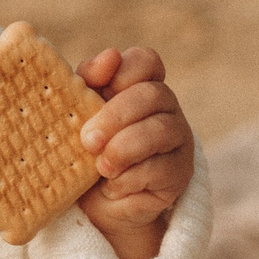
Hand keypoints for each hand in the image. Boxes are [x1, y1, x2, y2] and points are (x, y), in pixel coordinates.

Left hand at [74, 46, 192, 258]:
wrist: (93, 203)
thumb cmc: (85, 148)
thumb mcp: (79, 113)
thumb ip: (88, 82)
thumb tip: (109, 56)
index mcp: (139, 85)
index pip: (146, 61)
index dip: (125, 70)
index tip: (100, 88)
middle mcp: (165, 108)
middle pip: (152, 95)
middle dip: (115, 116)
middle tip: (88, 140)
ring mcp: (177, 139)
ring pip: (160, 131)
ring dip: (123, 149)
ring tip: (100, 166)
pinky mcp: (179, 173)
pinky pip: (159, 169)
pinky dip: (129, 178)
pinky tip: (113, 185)